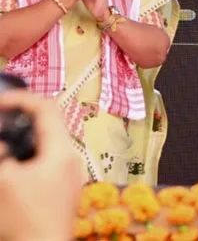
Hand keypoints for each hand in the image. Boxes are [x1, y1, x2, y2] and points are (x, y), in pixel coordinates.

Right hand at [0, 89, 84, 240]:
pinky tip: (11, 168)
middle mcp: (71, 159)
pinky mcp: (63, 190)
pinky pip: (45, 163)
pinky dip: (27, 158)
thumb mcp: (3, 182)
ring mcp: (70, 176)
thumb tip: (1, 144)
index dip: (20, 98)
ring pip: (45, 145)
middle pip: (47, 126)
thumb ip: (0, 155)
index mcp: (61, 151)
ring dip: (22, 140)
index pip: (46, 108)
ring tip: (3, 144)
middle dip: (19, 120)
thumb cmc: (25, 219)